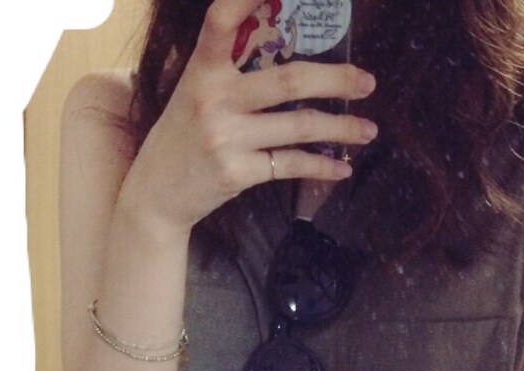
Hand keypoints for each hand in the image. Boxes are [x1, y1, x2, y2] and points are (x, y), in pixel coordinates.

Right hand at [120, 0, 377, 236]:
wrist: (155, 197)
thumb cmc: (180, 137)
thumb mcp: (191, 92)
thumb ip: (224, 66)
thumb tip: (271, 35)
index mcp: (202, 70)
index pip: (223, 20)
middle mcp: (215, 99)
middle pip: (290, 80)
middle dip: (337, 80)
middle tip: (368, 81)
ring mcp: (227, 138)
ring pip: (300, 126)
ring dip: (341, 128)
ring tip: (368, 129)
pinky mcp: (237, 174)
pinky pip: (290, 164)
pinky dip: (322, 167)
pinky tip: (342, 167)